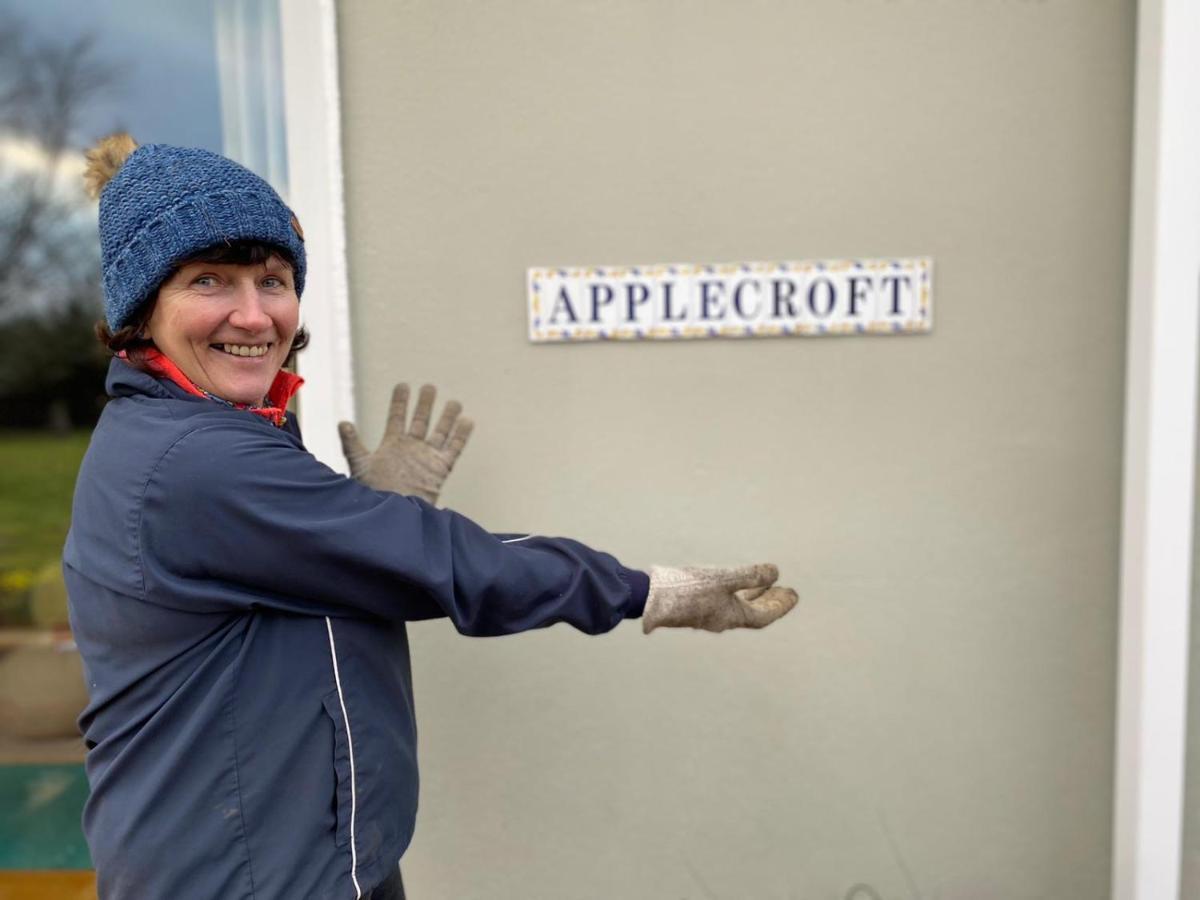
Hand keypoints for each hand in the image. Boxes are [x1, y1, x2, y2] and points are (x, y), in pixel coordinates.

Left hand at [338, 383, 473, 504]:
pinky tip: (467, 421)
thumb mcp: (360, 465)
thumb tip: (343, 422)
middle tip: (429, 387)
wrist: (392, 514)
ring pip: (440, 432)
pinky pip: (454, 449)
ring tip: (454, 402)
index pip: (397, 418)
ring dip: (447, 417)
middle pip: (421, 421)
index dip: (400, 402)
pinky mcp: (440, 469)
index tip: (403, 385)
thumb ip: (352, 443)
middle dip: (425, 404)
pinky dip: (461, 436)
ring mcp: (427, 458)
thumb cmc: (374, 493)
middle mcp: (411, 449)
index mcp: (392, 445)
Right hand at [642, 563, 797, 633]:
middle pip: (752, 611)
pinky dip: (736, 591)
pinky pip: (725, 599)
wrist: (650, 596)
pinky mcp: (695, 605)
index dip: (780, 606)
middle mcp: (721, 618)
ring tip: (766, 585)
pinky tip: (732, 582)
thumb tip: (775, 573)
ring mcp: (708, 612)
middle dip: (770, 601)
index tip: (793, 595)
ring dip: (753, 595)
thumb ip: (750, 575)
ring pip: (738, 605)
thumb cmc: (686, 589)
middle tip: (786, 591)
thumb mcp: (723, 579)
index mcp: (731, 616)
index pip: (762, 615)